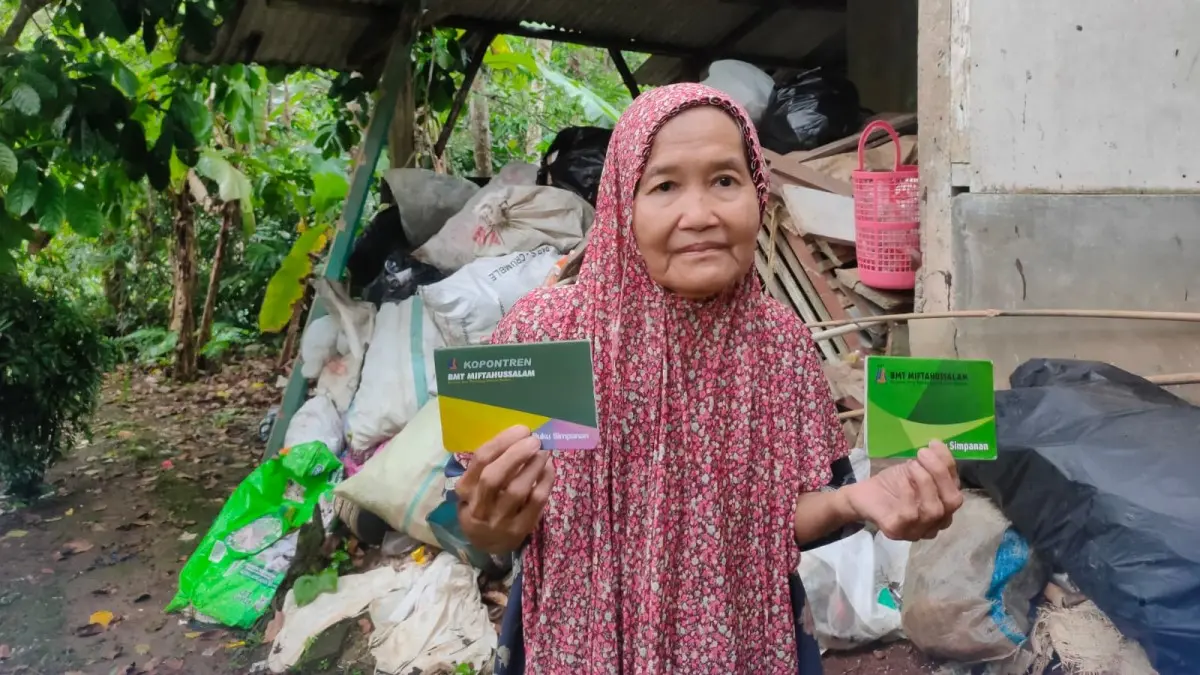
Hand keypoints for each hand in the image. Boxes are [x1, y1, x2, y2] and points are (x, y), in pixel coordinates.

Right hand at [455, 425, 555, 553]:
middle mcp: (479, 507)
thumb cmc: (483, 503)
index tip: (521, 429)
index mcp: (465, 489)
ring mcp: (499, 520)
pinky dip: (545, 482)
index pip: (480, 461)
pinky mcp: (520, 529)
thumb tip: (519, 436)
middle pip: (494, 477)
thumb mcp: (474, 486)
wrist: (487, 543)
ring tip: (543, 452)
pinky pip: (536, 503)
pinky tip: (548, 468)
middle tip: (534, 440)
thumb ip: (489, 464)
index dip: (502, 442)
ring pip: (517, 491)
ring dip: (533, 467)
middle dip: (516, 455)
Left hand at [844, 440, 963, 540]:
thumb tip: (939, 445)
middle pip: (952, 502)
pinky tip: (901, 480)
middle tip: (923, 453)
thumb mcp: (915, 470)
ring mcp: (917, 530)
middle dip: (940, 474)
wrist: (862, 495)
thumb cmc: (893, 484)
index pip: (956, 489)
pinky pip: (910, 514)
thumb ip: (932, 463)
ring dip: (925, 482)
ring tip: (912, 465)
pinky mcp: (897, 531)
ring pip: (934, 510)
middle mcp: (936, 523)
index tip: (933, 444)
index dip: (948, 465)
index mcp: (944, 508)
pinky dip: (908, 492)